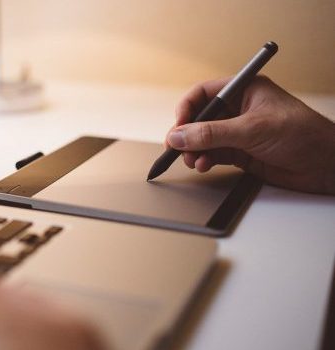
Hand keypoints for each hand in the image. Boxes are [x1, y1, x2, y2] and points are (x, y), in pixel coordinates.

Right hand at [167, 76, 334, 194]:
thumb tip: (180, 135)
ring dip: (194, 150)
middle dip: (188, 134)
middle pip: (200, 118)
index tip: (179, 126)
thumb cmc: (304, 134)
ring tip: (194, 161)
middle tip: (178, 147)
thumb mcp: (252, 130)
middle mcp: (239, 109)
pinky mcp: (240, 152)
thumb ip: (212, 134)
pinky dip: (204, 160)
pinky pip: (212, 154)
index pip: (204, 93)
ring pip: (204, 139)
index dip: (187, 108)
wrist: (327, 164)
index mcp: (244, 90)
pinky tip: (203, 165)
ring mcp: (239, 132)